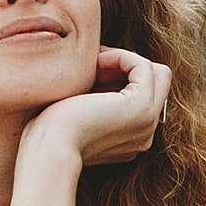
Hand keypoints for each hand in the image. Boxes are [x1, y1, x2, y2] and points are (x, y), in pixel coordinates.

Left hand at [24, 47, 170, 166]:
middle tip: (95, 64)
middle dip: (128, 66)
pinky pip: (144, 66)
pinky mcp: (142, 107)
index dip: (119, 76)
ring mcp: (148, 122)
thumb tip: (100, 65)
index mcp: (132, 138)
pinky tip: (95, 63)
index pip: (142, 95)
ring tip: (93, 63)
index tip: (89, 71)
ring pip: (157, 73)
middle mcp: (146, 133)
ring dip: (123, 59)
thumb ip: (94, 95)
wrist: (48, 148)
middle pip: (157, 82)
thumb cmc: (50, 131)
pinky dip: (120, 56)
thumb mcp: (77, 110)